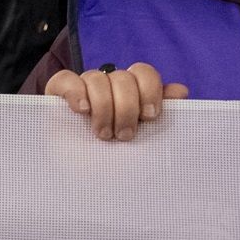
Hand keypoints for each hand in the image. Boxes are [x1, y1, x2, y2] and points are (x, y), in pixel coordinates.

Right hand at [45, 62, 186, 141]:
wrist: (76, 166)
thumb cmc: (116, 149)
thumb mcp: (140, 133)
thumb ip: (159, 111)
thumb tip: (180, 92)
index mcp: (131, 88)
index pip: (143, 72)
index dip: (150, 91)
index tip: (149, 117)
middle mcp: (109, 82)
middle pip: (122, 78)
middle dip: (127, 108)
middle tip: (125, 136)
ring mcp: (83, 85)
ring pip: (96, 79)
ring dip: (103, 108)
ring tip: (103, 135)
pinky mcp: (59, 91)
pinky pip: (66, 79)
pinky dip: (76, 93)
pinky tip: (82, 110)